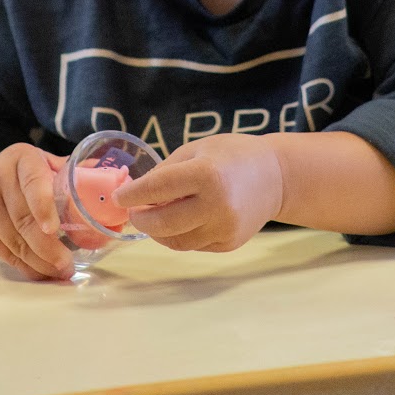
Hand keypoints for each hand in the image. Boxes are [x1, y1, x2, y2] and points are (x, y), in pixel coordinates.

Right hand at [0, 144, 73, 280]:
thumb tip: (115, 177)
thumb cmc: (22, 175)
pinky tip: (40, 271)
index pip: (32, 181)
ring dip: (38, 262)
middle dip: (47, 247)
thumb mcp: (43, 163)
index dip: (43, 205)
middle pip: (23, 219)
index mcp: (21, 158)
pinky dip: (24, 266)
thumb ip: (72, 171)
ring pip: (13, 241)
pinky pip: (3, 252)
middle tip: (67, 263)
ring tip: (60, 271)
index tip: (54, 229)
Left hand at [111, 134, 284, 252]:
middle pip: (163, 223)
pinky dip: (179, 235)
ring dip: (157, 231)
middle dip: (140, 219)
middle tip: (133, 212)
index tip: (118, 197)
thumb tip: (135, 193)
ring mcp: (224, 228)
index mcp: (206, 174)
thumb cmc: (232, 155)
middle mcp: (216, 205)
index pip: (157, 189)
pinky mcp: (229, 243)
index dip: (132, 195)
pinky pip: (193, 245)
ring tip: (153, 217)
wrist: (276, 176)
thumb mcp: (197, 149)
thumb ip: (166, 171)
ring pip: (175, 241)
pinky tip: (179, 221)